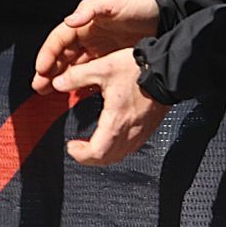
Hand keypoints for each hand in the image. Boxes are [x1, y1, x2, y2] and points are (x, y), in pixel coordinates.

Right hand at [32, 0, 158, 93]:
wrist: (165, 15)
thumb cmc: (138, 3)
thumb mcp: (112, 2)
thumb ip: (90, 9)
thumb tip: (70, 20)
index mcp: (83, 23)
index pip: (58, 40)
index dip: (47, 54)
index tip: (41, 69)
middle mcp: (87, 37)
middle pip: (61, 56)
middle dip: (48, 71)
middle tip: (39, 87)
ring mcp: (98, 49)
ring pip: (72, 66)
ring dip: (60, 78)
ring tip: (48, 92)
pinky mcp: (110, 60)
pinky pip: (90, 72)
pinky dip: (80, 82)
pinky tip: (74, 92)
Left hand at [48, 48, 168, 164]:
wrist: (167, 69)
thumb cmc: (139, 69)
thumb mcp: (102, 67)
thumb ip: (77, 76)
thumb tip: (57, 83)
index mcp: (117, 121)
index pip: (97, 153)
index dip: (80, 155)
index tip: (70, 146)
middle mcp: (131, 132)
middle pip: (108, 159)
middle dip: (89, 158)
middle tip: (77, 149)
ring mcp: (141, 132)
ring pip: (120, 155)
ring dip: (102, 155)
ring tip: (90, 145)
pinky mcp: (148, 128)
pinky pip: (130, 147)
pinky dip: (115, 149)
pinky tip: (109, 138)